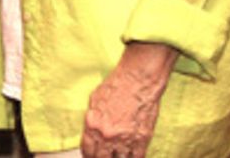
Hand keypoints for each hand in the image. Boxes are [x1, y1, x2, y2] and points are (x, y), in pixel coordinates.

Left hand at [80, 43, 176, 157]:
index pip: (87, 151)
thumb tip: (91, 131)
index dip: (89, 156)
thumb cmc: (117, 85)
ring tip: (117, 156)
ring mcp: (125, 139)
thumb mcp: (94, 100)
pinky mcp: (142, 139)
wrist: (138, 80)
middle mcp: (107, 135)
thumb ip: (92, 119)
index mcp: (92, 124)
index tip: (92, 156)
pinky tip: (130, 156)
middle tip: (104, 156)